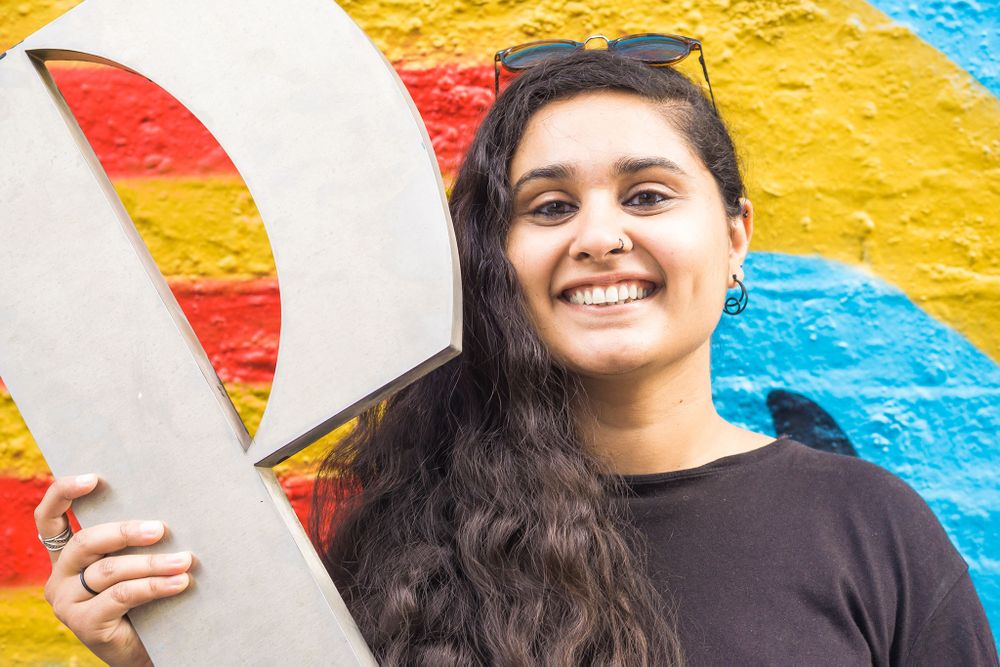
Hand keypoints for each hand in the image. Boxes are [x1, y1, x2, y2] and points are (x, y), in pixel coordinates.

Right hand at [34, 474, 193, 665]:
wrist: (145, 647)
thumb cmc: (144, 596)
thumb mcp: (134, 563)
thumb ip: (136, 539)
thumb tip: (168, 509)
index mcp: (67, 554)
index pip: (49, 518)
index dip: (63, 494)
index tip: (92, 478)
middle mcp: (60, 576)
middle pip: (86, 542)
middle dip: (126, 532)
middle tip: (161, 529)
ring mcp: (67, 602)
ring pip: (109, 570)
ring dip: (152, 563)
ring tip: (184, 561)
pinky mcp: (84, 624)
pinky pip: (121, 596)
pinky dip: (154, 586)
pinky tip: (179, 583)